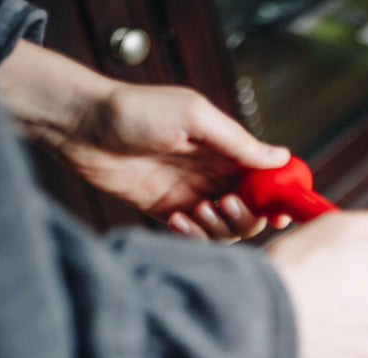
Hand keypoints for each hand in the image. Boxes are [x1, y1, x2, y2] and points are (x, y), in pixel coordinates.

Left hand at [0, 42, 289, 240]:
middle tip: (226, 204)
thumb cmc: (135, 110)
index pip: (268, 179)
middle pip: (253, 211)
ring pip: (227, 229)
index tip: (285, 214)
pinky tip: (176, 218)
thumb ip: (238, 142)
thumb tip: (282, 157)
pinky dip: (193, 235)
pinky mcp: (168, 213)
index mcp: (227, 148)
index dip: (281, 198)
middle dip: (247, 216)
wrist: (82, 127)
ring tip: (198, 210)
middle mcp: (214, 174)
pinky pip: (196, 236)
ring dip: (220, 227)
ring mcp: (192, 195)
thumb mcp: (195, 116)